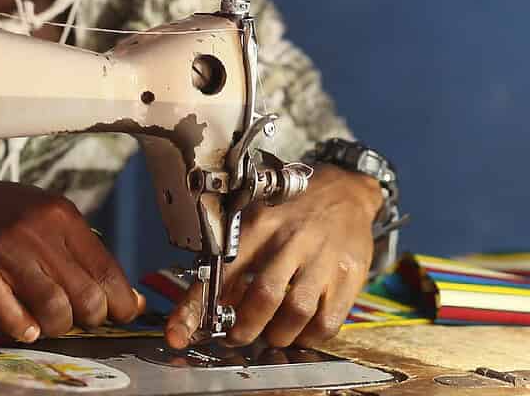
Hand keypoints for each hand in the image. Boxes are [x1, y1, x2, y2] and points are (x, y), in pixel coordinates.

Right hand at [0, 179, 144, 341]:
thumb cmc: (2, 216)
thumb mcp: (46, 216)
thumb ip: (84, 252)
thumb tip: (129, 298)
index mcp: (60, 215)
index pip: (107, 270)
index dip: (120, 302)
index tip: (119, 313)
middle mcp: (37, 232)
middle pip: (87, 297)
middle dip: (89, 319)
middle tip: (77, 317)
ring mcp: (7, 254)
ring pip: (56, 312)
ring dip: (57, 326)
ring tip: (47, 320)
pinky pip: (15, 320)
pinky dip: (24, 329)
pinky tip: (23, 324)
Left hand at [165, 165, 381, 348]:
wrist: (345, 191)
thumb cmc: (293, 208)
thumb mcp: (258, 217)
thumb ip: (235, 256)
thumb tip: (208, 301)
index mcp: (260, 223)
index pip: (223, 268)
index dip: (199, 304)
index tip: (179, 332)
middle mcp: (291, 239)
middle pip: (263, 295)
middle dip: (243, 327)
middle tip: (234, 337)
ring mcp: (323, 259)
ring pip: (296, 311)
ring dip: (277, 335)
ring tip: (269, 335)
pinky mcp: (349, 276)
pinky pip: (327, 321)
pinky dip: (309, 337)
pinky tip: (299, 332)